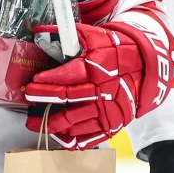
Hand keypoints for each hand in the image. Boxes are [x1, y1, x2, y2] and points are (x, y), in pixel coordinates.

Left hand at [25, 20, 170, 148]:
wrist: (144, 67)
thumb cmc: (116, 51)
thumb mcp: (94, 37)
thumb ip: (67, 35)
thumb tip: (40, 32)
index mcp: (96, 69)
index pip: (67, 77)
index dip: (48, 81)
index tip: (33, 83)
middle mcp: (101, 92)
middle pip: (67, 101)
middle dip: (44, 101)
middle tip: (29, 100)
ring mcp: (107, 111)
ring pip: (74, 123)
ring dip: (52, 124)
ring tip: (35, 123)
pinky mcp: (112, 124)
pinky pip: (89, 138)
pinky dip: (72, 140)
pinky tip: (58, 136)